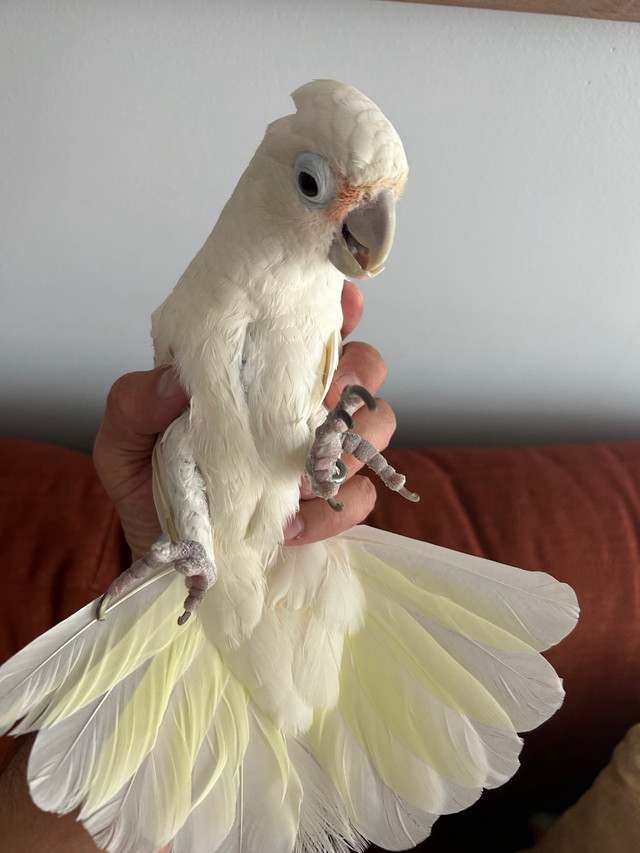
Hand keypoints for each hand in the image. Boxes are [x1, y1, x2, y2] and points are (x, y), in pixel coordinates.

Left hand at [93, 280, 395, 558]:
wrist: (170, 560)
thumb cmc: (150, 488)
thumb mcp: (123, 443)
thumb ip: (134, 404)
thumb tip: (174, 382)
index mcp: (256, 373)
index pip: (309, 322)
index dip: (339, 306)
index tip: (344, 308)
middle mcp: (297, 404)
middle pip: (364, 366)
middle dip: (354, 380)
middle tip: (318, 408)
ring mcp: (321, 453)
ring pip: (377, 425)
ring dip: (345, 449)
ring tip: (296, 479)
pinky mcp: (332, 503)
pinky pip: (362, 496)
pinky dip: (332, 511)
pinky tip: (290, 526)